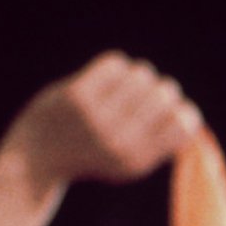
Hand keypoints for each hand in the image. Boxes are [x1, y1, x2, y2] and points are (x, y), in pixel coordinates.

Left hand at [0, 52, 201, 196]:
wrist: (38, 159)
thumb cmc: (91, 157)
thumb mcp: (129, 162)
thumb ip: (157, 143)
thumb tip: (187, 112)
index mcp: (138, 160)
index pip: (185, 122)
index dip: (183, 110)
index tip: (169, 113)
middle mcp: (120, 141)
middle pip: (166, 92)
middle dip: (161, 89)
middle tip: (145, 95)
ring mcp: (97, 118)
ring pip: (142, 73)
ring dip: (137, 75)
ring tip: (125, 86)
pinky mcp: (77, 96)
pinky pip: (115, 63)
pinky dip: (115, 66)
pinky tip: (107, 76)